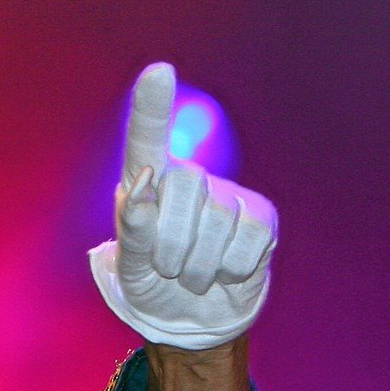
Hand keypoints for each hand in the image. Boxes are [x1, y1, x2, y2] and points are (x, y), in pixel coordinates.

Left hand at [89, 63, 277, 351]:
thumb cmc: (150, 284)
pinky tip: (224, 271)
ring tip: (191, 274)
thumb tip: (141, 185)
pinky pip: (248, 241)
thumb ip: (131, 230)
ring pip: (216, 220)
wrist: (191, 318)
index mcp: (146, 182)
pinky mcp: (260, 218)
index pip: (147, 139)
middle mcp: (188, 180)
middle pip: (183, 186)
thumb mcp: (129, 267)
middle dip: (169, 241)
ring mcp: (228, 195)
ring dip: (197, 266)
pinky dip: (230, 270)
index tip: (159, 71)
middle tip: (166, 267)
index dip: (153, 107)